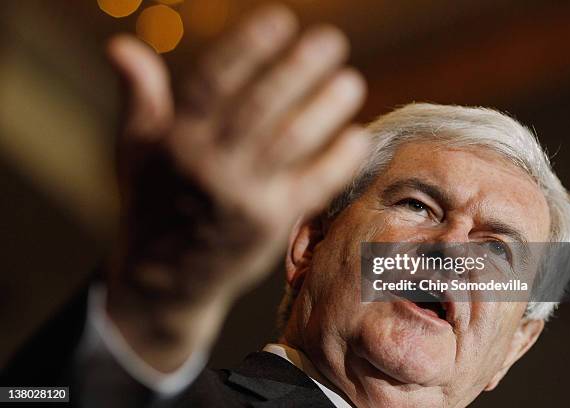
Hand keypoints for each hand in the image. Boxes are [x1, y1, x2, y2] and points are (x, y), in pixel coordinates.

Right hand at [105, 4, 368, 370]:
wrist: (164, 280)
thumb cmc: (153, 204)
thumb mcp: (135, 151)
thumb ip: (139, 97)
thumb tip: (121, 44)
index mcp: (177, 140)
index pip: (214, 83)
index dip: (248, 48)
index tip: (281, 20)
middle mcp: (210, 166)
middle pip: (261, 107)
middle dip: (298, 70)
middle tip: (331, 41)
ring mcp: (243, 198)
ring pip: (291, 143)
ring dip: (324, 109)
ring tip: (350, 81)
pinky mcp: (271, 225)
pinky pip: (312, 187)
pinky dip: (338, 162)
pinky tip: (358, 136)